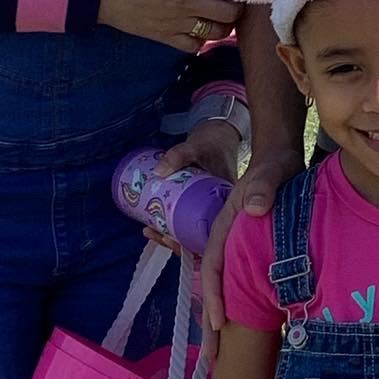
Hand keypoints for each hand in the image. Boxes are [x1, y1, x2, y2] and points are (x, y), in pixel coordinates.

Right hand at [98, 0, 241, 52]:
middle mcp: (187, 3)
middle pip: (228, 14)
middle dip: (237, 8)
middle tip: (235, 1)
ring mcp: (177, 23)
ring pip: (215, 33)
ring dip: (224, 27)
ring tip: (224, 18)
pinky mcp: (164, 36)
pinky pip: (192, 47)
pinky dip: (201, 41)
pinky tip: (200, 31)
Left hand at [138, 119, 242, 270]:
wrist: (219, 134)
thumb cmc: (213, 143)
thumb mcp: (196, 147)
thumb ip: (179, 156)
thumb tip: (159, 171)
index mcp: (227, 205)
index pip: (213, 235)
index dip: (193, 245)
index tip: (172, 241)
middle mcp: (221, 210)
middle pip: (200, 237)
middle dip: (176, 241)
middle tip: (155, 233)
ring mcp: (211, 207)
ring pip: (192, 230)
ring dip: (172, 234)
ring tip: (151, 230)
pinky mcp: (202, 203)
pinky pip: (189, 219)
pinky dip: (173, 225)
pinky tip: (156, 224)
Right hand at [195, 144, 305, 350]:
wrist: (280, 159)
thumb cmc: (274, 166)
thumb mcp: (270, 172)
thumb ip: (262, 187)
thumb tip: (253, 209)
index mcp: (223, 225)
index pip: (213, 264)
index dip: (215, 294)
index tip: (219, 321)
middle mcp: (225, 241)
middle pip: (214, 285)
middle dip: (210, 323)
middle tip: (212, 359)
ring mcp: (236, 249)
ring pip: (224, 289)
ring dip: (220, 322)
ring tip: (221, 357)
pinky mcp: (249, 254)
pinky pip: (238, 285)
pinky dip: (236, 308)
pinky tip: (242, 330)